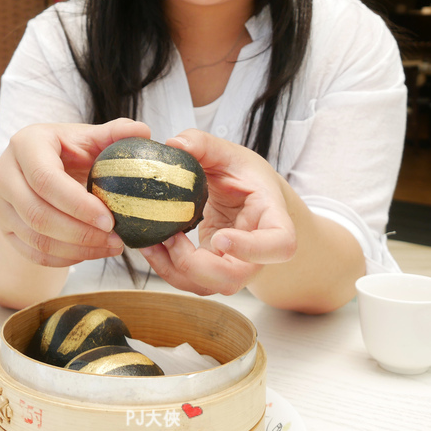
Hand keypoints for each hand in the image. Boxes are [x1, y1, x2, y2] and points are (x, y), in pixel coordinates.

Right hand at [0, 118, 149, 267]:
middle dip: (80, 233)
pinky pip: (33, 254)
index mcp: (25, 144)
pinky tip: (92, 252)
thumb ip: (115, 133)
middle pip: (37, 214)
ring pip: (35, 238)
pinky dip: (65, 259)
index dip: (78, 204)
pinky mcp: (4, 228)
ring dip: (77, 249)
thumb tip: (144, 131)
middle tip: (115, 238)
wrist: (40, 168)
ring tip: (111, 246)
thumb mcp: (89, 137)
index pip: (45, 179)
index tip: (110, 219)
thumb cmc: (70, 150)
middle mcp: (3, 173)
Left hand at [138, 129, 296, 295]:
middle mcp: (256, 252)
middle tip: (173, 239)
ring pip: (208, 286)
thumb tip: (174, 144)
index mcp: (272, 217)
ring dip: (174, 270)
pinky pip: (191, 280)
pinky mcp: (212, 268)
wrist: (247, 196)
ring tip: (152, 242)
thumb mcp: (229, 153)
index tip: (220, 237)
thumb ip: (203, 144)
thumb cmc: (245, 176)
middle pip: (235, 278)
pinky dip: (166, 268)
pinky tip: (151, 245)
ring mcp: (234, 264)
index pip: (279, 245)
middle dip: (196, 266)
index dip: (251, 249)